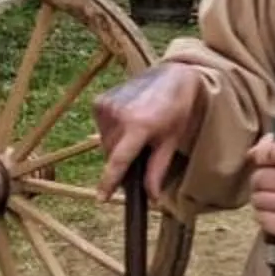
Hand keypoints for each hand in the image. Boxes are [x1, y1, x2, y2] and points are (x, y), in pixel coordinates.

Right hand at [95, 65, 209, 199]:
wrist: (171, 77)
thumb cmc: (175, 111)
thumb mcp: (171, 141)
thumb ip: (157, 170)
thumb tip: (151, 197)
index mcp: (139, 126)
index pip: (119, 160)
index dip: (109, 181)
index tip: (101, 198)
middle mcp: (118, 115)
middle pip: (111, 154)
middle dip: (122, 159)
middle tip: (141, 149)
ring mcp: (106, 106)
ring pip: (105, 142)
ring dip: (117, 144)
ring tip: (137, 130)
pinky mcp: (99, 101)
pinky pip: (101, 128)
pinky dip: (112, 131)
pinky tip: (127, 120)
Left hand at [248, 135, 274, 251]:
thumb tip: (253, 152)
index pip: (274, 151)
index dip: (262, 156)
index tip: (264, 162)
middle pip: (261, 177)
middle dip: (261, 183)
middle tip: (273, 187)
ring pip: (259, 199)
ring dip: (262, 202)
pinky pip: (264, 218)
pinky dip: (266, 218)